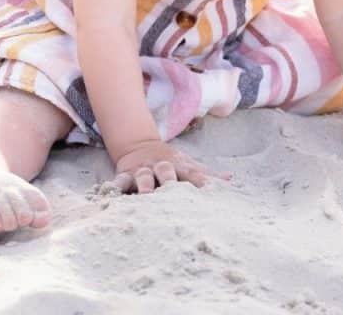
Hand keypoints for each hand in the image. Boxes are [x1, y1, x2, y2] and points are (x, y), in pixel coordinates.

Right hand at [111, 139, 229, 193]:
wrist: (139, 145)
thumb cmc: (170, 162)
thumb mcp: (188, 164)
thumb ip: (205, 174)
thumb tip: (230, 179)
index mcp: (178, 164)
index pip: (192, 172)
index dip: (200, 181)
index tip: (209, 190)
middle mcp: (160, 166)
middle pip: (166, 171)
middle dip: (169, 181)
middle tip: (173, 192)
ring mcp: (141, 170)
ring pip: (142, 177)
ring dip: (143, 186)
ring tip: (145, 197)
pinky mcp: (124, 174)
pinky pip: (118, 182)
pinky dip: (115, 188)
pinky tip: (112, 197)